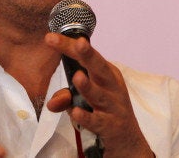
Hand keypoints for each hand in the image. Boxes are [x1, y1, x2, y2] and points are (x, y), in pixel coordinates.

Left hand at [44, 33, 154, 157]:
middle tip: (79, 43)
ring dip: (89, 87)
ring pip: (99, 95)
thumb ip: (66, 97)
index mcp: (106, 75)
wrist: (128, 141)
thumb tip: (51, 103)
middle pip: (99, 68)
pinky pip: (97, 121)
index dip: (69, 45)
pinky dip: (87, 117)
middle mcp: (112, 87)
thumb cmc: (106, 111)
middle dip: (89, 55)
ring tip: (78, 77)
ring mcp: (113, 107)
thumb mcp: (86, 100)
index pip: (87, 57)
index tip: (50, 37)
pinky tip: (76, 112)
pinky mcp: (111, 126)